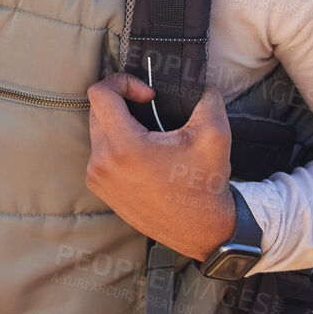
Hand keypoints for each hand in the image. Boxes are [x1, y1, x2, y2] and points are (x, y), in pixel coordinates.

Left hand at [85, 73, 237, 260]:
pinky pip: (99, 152)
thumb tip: (200, 81)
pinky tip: (143, 155)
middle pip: (97, 109)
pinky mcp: (100, 188)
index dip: (124, 82)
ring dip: (120, 124)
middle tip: (151, 111)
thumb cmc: (205, 185)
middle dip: (124, 103)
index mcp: (125, 147)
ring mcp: (98, 177)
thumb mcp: (214, 135)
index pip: (100, 93)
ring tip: (150, 135)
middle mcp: (103, 162)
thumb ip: (207, 98)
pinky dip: (117, 145)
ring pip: (98, 130)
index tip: (149, 96)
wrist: (202, 231)